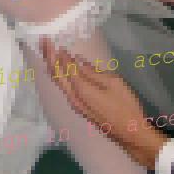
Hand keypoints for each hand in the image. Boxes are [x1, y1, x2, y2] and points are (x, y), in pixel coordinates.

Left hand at [40, 40, 166, 168]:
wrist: (130, 134)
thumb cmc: (125, 106)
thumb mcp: (113, 83)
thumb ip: (93, 72)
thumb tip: (77, 60)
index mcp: (81, 89)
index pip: (65, 67)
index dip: (57, 53)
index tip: (51, 39)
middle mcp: (73, 97)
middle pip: (56, 75)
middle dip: (48, 57)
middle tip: (43, 42)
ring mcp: (75, 104)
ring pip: (59, 83)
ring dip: (53, 66)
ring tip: (48, 52)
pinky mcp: (79, 107)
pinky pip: (64, 88)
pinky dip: (59, 76)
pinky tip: (61, 69)